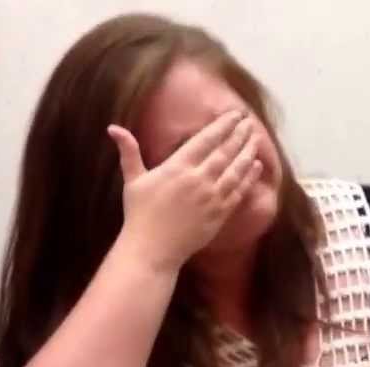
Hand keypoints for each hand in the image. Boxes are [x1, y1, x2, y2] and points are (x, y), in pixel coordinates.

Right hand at [108, 109, 262, 271]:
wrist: (153, 249)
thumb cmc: (140, 214)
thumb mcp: (133, 180)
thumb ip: (129, 152)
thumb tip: (113, 128)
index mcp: (177, 167)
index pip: (205, 140)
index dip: (222, 125)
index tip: (235, 114)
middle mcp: (198, 179)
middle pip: (225, 152)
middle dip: (239, 135)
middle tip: (250, 122)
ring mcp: (212, 197)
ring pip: (236, 170)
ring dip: (248, 153)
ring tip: (257, 139)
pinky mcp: (220, 214)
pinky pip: (239, 192)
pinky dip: (249, 178)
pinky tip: (256, 166)